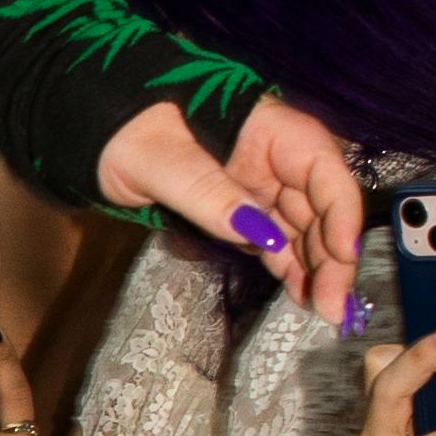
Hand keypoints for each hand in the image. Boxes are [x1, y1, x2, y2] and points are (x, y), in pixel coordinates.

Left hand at [99, 85, 362, 328]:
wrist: (91, 126)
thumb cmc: (123, 128)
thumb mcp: (160, 161)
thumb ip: (210, 196)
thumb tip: (262, 236)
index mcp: (264, 127)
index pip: (321, 167)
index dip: (341, 211)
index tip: (344, 256)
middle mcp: (271, 153)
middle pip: (319, 202)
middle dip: (332, 253)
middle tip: (333, 305)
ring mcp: (256, 180)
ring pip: (301, 224)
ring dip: (313, 264)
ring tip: (319, 309)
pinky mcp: (237, 203)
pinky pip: (273, 234)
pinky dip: (287, 262)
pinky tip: (298, 291)